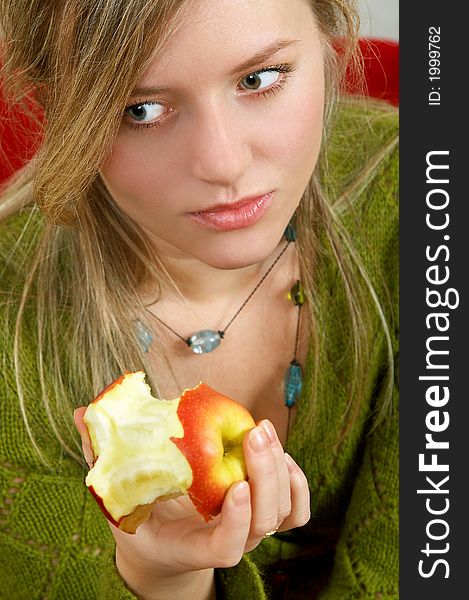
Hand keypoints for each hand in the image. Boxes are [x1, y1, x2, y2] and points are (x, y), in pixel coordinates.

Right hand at [74, 408, 309, 595]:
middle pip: (264, 521)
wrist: (166, 543)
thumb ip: (103, 456)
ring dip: (280, 469)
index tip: (234, 484)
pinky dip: (298, 482)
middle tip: (254, 432)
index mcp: (190, 546)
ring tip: (262, 430)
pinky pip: (297, 509)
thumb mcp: (117, 493)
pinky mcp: (266, 515)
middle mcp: (228, 542)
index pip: (224, 547)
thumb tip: (82, 413)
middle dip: (264, 475)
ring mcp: (251, 530)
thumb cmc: (141, 517)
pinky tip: (282, 452)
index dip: (235, 521)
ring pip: (283, 511)